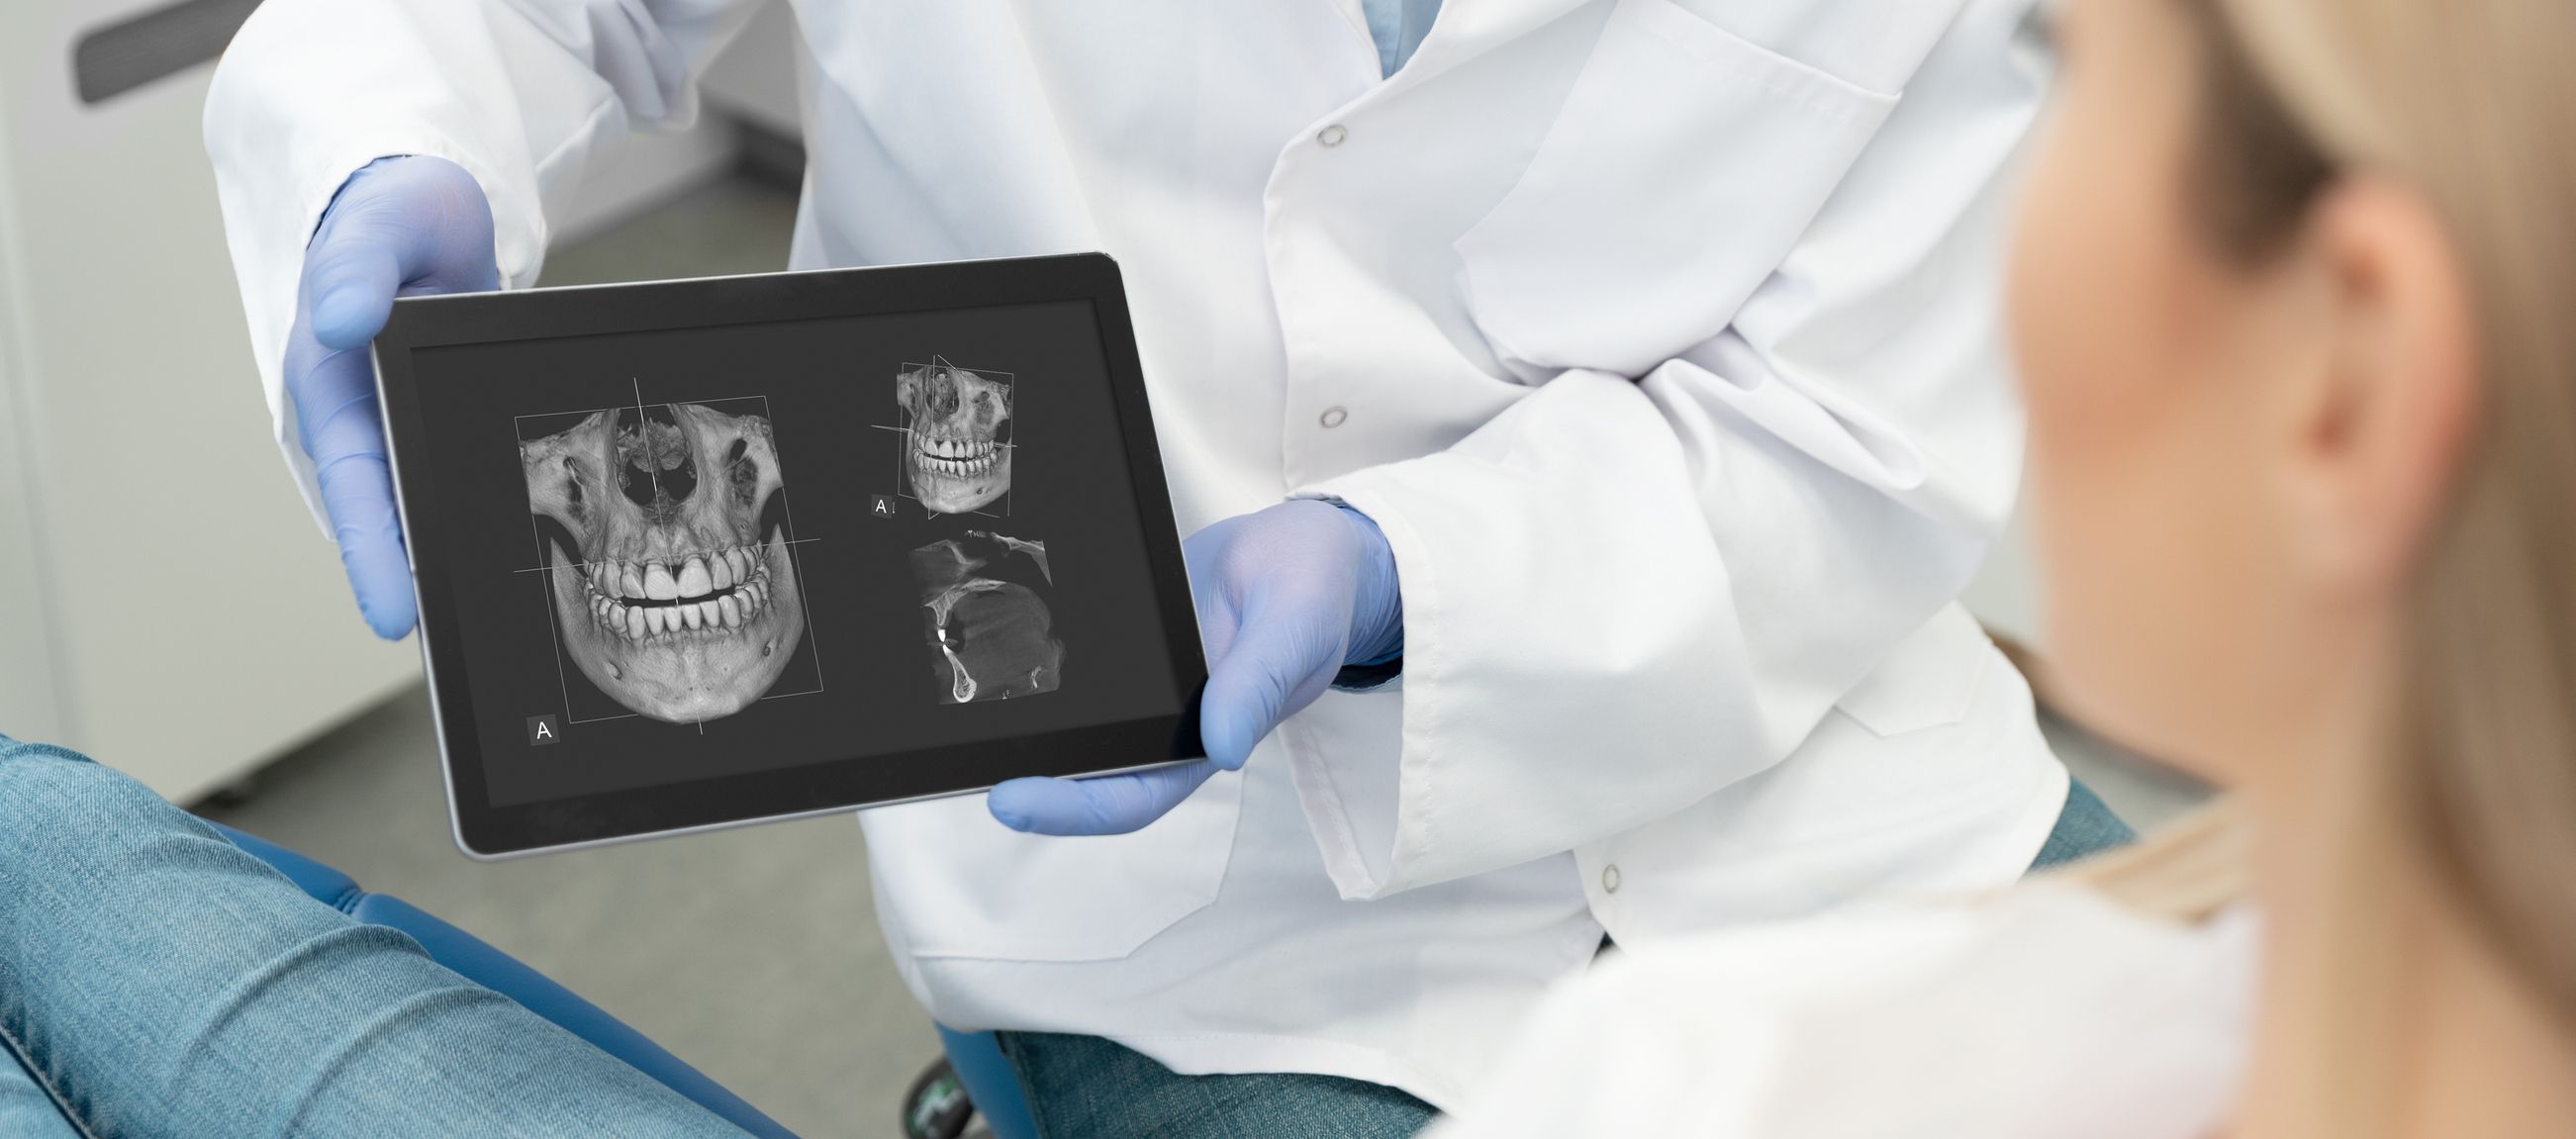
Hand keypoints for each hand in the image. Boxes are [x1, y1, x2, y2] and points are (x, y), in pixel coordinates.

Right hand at [281, 156, 498, 638]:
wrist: (422, 201)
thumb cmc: (388, 212)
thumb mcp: (376, 227)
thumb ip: (358, 266)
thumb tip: (344, 317)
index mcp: (332, 385)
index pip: (357, 487)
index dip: (374, 556)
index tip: (398, 617)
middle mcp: (366, 418)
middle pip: (394, 515)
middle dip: (420, 580)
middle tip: (463, 644)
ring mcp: (407, 423)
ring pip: (430, 504)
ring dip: (455, 554)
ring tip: (497, 620)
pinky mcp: (445, 418)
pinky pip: (463, 475)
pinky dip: (487, 510)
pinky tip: (527, 552)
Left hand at [987, 499, 1402, 834]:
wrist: (1312, 547)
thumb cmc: (1316, 595)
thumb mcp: (1295, 630)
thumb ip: (1259, 686)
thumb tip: (1222, 748)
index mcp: (1210, 737)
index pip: (1133, 796)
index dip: (1071, 809)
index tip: (1010, 799)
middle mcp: (1170, 722)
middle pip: (1087, 770)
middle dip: (1024, 774)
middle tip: (955, 757)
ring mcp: (1147, 683)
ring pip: (1077, 720)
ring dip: (1024, 724)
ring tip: (956, 710)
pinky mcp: (1130, 641)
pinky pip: (1081, 662)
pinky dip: (1041, 660)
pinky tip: (995, 643)